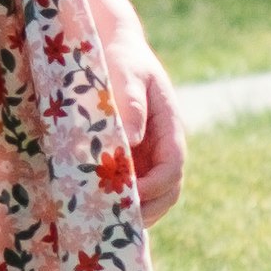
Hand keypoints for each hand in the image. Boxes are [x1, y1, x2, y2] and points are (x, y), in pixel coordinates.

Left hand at [108, 24, 182, 221]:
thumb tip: (132, 141)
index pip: (172, 167)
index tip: (129, 195)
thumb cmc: (121, 58)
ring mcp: (148, 156)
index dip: (154, 187)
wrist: (113, 49)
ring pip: (153, 196)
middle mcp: (163, 146)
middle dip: (147, 209)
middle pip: (168, 191)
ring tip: (106, 221)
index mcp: (169, 127)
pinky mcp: (130, 160)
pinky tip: (98, 212)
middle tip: (116, 220)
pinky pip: (132, 189)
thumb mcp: (126, 73)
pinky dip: (121, 204)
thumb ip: (131, 103)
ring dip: (135, 212)